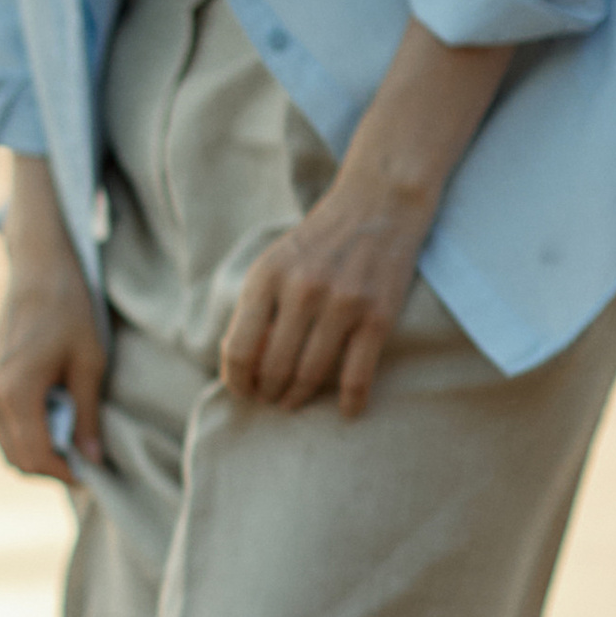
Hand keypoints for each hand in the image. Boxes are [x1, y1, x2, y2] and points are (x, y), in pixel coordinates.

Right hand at [0, 155, 103, 481]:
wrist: (38, 268)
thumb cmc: (70, 309)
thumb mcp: (90, 362)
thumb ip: (88, 415)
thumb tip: (93, 458)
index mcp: (17, 391)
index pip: (35, 455)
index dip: (64, 472)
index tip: (92, 474)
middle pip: (16, 457)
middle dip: (49, 468)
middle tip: (84, 463)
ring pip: (7, 444)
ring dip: (37, 452)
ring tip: (73, 444)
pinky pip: (4, 424)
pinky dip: (27, 434)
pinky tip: (56, 421)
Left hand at [218, 174, 429, 419]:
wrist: (378, 204)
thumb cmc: (319, 242)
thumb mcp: (274, 262)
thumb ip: (254, 307)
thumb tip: (237, 363)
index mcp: (267, 276)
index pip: (238, 348)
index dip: (236, 381)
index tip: (243, 391)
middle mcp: (302, 290)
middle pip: (273, 368)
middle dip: (268, 393)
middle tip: (271, 399)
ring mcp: (342, 303)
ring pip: (310, 375)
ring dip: (298, 397)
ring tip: (295, 401)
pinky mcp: (378, 316)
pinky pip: (358, 375)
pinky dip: (352, 401)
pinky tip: (349, 412)